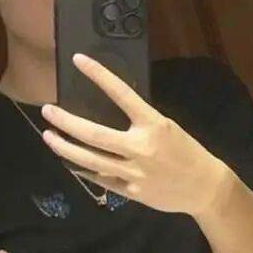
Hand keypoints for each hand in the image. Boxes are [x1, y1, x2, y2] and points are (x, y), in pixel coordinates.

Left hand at [41, 54, 227, 216]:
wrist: (205, 187)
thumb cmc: (186, 151)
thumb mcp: (167, 127)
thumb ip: (140, 120)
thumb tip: (111, 109)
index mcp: (153, 124)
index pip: (121, 94)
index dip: (98, 75)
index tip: (79, 61)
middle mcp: (141, 147)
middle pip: (94, 135)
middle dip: (66, 122)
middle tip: (47, 111)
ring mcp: (134, 172)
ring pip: (90, 160)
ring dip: (65, 148)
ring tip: (49, 136)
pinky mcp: (131, 191)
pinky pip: (100, 178)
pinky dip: (83, 169)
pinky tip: (70, 161)